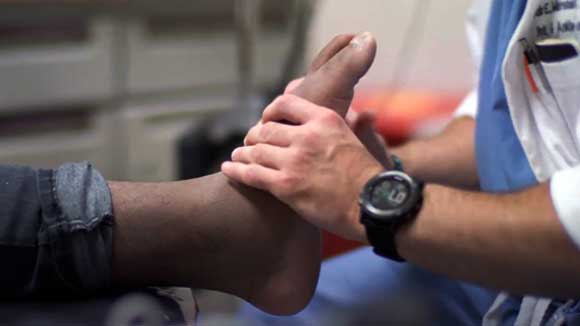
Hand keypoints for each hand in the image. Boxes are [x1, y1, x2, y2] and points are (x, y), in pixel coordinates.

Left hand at [222, 94, 383, 241]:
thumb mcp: (365, 141)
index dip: (270, 112)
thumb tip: (366, 114)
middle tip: (248, 144)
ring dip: (242, 155)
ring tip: (236, 158)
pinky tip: (228, 169)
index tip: (265, 120)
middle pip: (265, 130)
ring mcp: (294, 160)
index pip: (285, 104)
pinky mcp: (285, 185)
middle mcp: (306, 135)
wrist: (374, 204)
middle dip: (253, 137)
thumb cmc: (370, 177)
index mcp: (324, 120)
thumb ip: (357, 125)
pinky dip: (236, 171)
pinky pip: (251, 174)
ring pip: (255, 152)